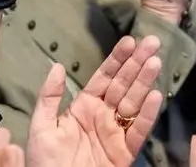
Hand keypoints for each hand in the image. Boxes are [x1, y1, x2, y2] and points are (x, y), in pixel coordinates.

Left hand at [25, 35, 164, 166]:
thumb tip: (58, 66)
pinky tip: (155, 96)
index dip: (117, 59)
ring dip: (145, 82)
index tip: (130, 41)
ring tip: (155, 62)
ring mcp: (116, 133)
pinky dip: (147, 114)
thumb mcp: (40, 128)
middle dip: (138, 63)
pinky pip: (139, 130)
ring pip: (134, 102)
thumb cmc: (45, 163)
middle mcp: (103, 116)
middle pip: (124, 85)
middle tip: (152, 42)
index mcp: (84, 107)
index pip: (104, 77)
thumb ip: (49, 97)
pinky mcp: (125, 151)